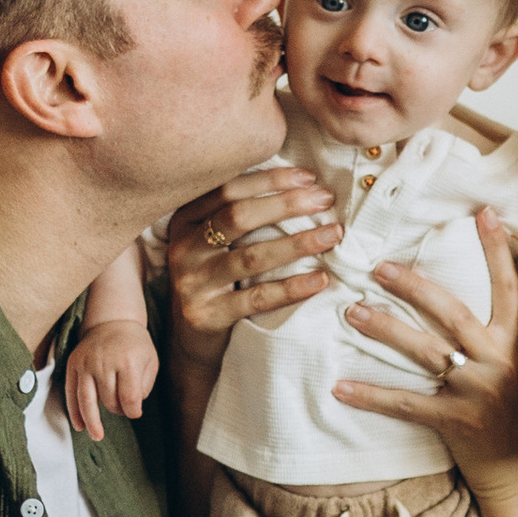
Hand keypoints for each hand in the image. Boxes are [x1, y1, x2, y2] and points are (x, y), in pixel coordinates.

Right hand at [62, 319, 159, 441]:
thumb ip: (144, 386)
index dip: (133, 411)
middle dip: (117, 410)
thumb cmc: (135, 345)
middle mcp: (104, 362)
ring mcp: (86, 363)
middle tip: (121, 409)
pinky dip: (74, 411)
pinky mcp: (73, 365)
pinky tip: (79, 425)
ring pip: (86, 400)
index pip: (129, 398)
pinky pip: (71, 393)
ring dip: (91, 422)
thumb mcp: (150, 362)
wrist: (112, 321)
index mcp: (127, 361)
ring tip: (96, 436)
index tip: (135, 412)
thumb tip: (131, 408)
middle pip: (109, 400)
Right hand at [164, 165, 342, 370]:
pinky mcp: (207, 315)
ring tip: (333, 234)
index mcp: (186, 220)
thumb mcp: (215, 242)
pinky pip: (257, 298)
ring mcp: (193, 283)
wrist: (190, 338)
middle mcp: (184, 248)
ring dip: (298, 243)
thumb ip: (240, 214)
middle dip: (287, 204)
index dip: (270, 179)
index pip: (228, 189)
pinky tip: (320, 279)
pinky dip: (292, 288)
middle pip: (238, 216)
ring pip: (251, 257)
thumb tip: (301, 185)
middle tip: (326, 200)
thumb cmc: (216, 280)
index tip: (309, 178)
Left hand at [331, 210, 517, 495]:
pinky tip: (340, 386)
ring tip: (351, 312)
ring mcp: (476, 391)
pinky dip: (371, 396)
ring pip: (424, 350)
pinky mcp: (456, 421)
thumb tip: (478, 298)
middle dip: (414, 286)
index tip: (484, 214)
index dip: (498, 250)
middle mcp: (497, 360)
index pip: (509, 287)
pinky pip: (406, 404)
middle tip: (379, 267)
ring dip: (385, 328)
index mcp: (516, 342)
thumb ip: (503, 334)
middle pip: (451, 311)